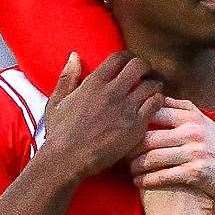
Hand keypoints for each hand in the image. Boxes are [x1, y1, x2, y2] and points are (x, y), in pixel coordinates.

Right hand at [40, 51, 162, 179]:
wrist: (67, 159)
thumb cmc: (59, 133)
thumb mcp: (57, 101)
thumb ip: (68, 77)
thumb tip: (75, 55)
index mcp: (94, 82)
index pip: (119, 57)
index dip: (128, 57)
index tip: (131, 64)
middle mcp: (112, 91)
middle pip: (139, 65)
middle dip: (144, 68)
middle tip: (145, 76)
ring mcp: (126, 108)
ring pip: (152, 84)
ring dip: (154, 85)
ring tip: (152, 91)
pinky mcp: (136, 125)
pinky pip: (156, 104)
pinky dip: (158, 101)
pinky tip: (152, 107)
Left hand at [130, 98, 214, 193]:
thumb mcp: (205, 121)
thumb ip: (182, 109)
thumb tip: (156, 96)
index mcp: (192, 116)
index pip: (155, 110)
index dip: (136, 119)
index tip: (124, 127)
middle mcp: (192, 131)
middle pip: (149, 136)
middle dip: (131, 147)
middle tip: (120, 153)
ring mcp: (193, 152)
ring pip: (152, 157)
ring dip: (135, 165)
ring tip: (128, 169)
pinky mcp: (194, 172)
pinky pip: (162, 175)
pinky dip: (147, 180)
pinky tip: (138, 182)